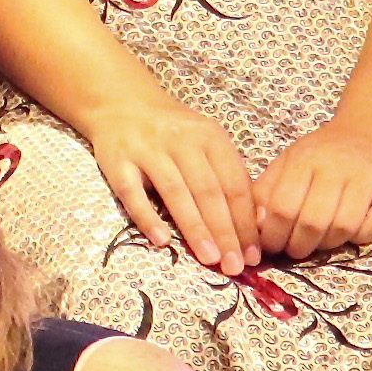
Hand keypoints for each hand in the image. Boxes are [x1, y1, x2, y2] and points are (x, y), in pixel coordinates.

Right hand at [73, 94, 260, 271]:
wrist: (122, 104)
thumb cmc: (173, 132)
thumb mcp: (206, 142)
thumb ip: (227, 174)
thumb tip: (254, 221)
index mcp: (210, 137)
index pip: (234, 184)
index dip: (245, 222)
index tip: (253, 255)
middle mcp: (181, 142)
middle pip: (209, 191)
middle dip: (225, 232)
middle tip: (235, 266)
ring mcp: (147, 151)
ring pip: (176, 192)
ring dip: (195, 228)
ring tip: (209, 259)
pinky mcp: (117, 162)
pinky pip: (132, 193)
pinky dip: (148, 217)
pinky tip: (162, 241)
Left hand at [248, 115, 371, 261]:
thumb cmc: (325, 153)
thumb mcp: (288, 162)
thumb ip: (266, 192)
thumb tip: (252, 226)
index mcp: (306, 158)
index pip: (282, 207)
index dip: (272, 234)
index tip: (270, 246)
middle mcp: (339, 166)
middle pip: (313, 222)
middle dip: (297, 245)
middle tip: (293, 249)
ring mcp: (370, 178)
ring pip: (344, 228)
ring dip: (327, 244)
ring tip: (319, 241)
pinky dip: (361, 238)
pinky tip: (350, 231)